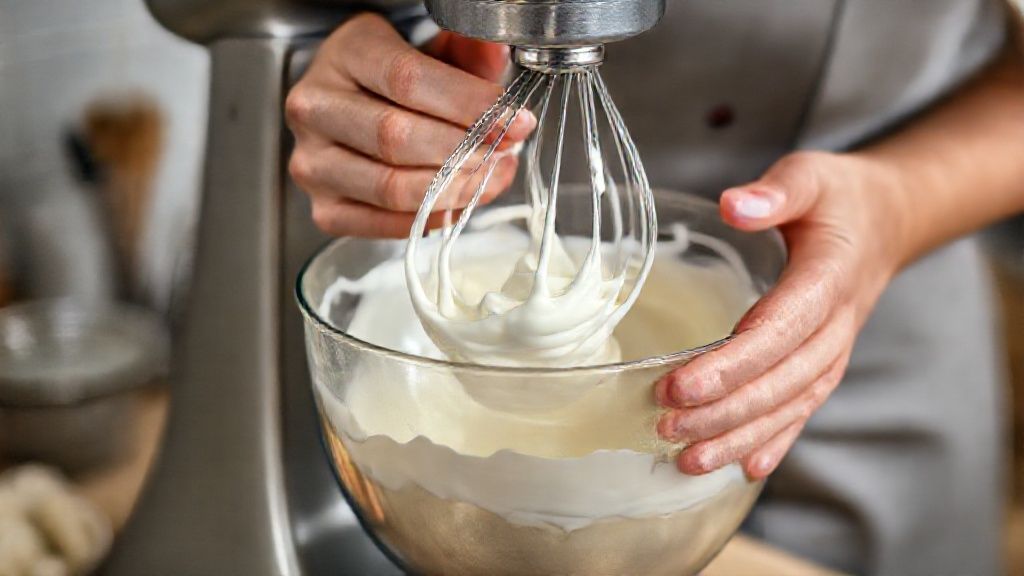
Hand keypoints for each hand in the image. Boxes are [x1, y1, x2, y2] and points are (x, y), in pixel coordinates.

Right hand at [285, 13, 533, 236]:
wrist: (352, 108)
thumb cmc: (394, 81)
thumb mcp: (432, 51)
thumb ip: (467, 52)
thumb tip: (498, 51)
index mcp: (345, 54)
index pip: (407, 80)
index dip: (468, 104)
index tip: (513, 119)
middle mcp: (316, 107)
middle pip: (396, 137)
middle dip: (464, 150)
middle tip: (504, 151)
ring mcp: (313, 163)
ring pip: (390, 187)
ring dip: (453, 188)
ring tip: (490, 176)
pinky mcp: (325, 209)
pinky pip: (383, 225)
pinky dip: (432, 218)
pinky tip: (461, 201)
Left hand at [655, 151, 906, 479]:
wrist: (888, 221)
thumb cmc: (839, 198)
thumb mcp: (811, 175)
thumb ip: (776, 192)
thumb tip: (733, 206)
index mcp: (827, 279)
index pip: (776, 331)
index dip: (729, 364)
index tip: (679, 385)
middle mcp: (836, 325)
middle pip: (779, 380)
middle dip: (722, 409)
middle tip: (665, 423)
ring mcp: (834, 350)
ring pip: (790, 405)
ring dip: (740, 436)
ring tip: (688, 460)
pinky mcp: (825, 363)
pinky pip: (804, 410)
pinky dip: (775, 441)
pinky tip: (744, 468)